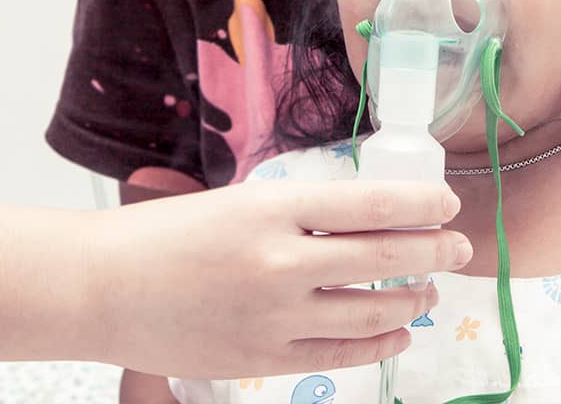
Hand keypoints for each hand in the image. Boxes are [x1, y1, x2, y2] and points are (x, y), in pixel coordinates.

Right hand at [88, 179, 470, 377]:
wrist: (101, 288)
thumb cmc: (163, 235)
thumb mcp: (235, 202)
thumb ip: (297, 213)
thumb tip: (366, 220)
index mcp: (271, 207)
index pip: (370, 201)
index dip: (421, 202)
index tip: (448, 203)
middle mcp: (280, 261)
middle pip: (384, 257)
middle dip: (435, 250)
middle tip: (460, 246)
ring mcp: (274, 315)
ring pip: (372, 311)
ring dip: (414, 299)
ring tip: (431, 291)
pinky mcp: (264, 359)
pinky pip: (342, 355)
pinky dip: (381, 343)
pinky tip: (399, 333)